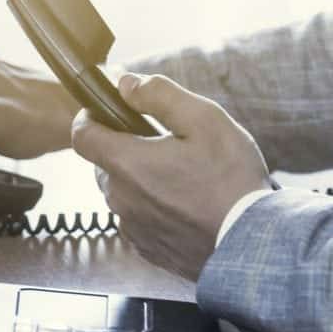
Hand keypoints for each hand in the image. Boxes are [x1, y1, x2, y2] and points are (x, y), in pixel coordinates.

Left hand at [71, 73, 272, 278]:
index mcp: (127, 163)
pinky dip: (152, 208)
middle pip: (103, 164)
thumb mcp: (205, 119)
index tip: (108, 111)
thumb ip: (160, 95)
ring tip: (181, 177)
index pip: (81, 135)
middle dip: (124, 148)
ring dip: (139, 180)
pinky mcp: (146, 248)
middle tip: (164, 145)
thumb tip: (126, 84)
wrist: (251, 242)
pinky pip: (137, 219)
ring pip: (121, 193)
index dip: (90, 117)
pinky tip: (185, 204)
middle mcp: (120, 198)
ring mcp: (132, 227)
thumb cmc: (232, 180)